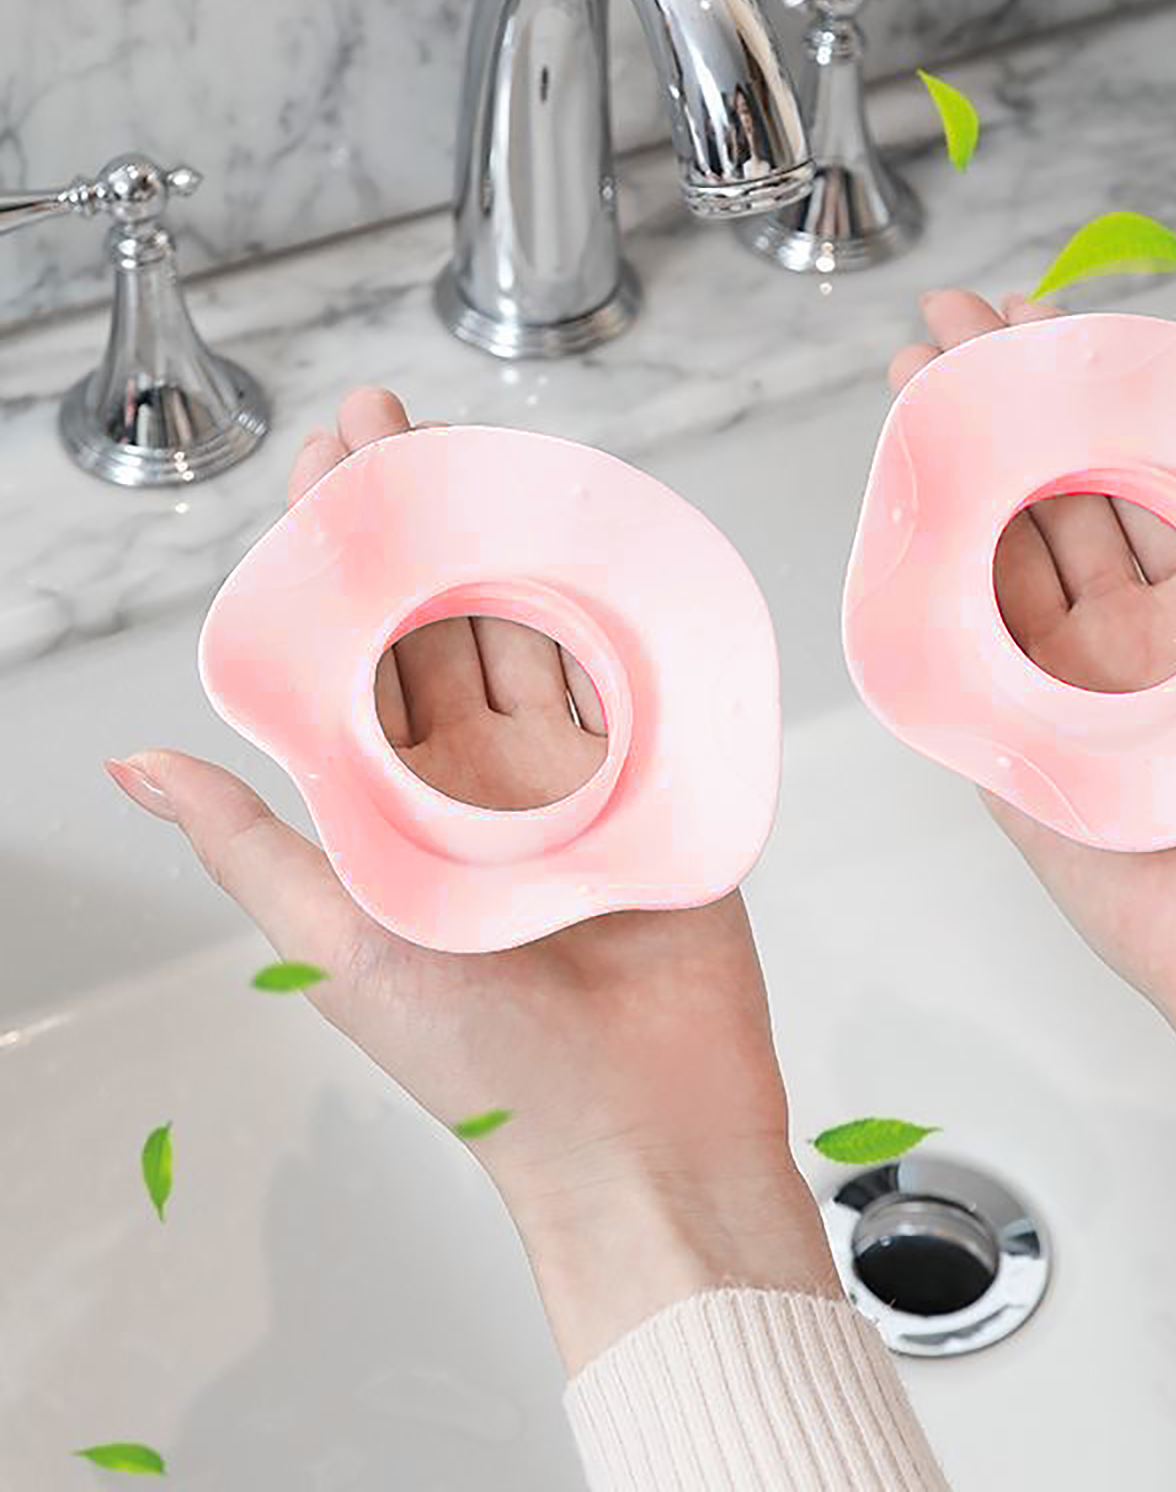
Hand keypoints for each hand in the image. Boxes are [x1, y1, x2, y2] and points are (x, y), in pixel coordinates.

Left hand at [105, 389, 835, 1370]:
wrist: (639, 1126)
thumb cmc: (489, 1062)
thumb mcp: (343, 940)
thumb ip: (256, 842)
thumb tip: (143, 767)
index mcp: (402, 811)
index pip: (360, 654)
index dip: (337, 559)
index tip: (324, 470)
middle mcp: (484, 784)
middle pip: (448, 620)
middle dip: (420, 519)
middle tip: (393, 423)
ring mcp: (576, 779)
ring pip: (538, 631)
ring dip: (509, 541)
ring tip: (478, 456)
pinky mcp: (656, 788)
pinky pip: (633, 682)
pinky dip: (612, 612)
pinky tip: (590, 548)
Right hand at [891, 292, 1175, 1142]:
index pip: (1137, 473)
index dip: (1089, 396)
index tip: (1044, 322)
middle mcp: (1130, 636)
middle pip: (1051, 498)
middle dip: (1001, 410)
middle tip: (949, 330)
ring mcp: (1060, 689)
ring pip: (997, 557)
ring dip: (956, 468)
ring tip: (917, 384)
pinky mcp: (1008, 748)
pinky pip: (960, 651)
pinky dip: (930, 575)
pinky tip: (908, 501)